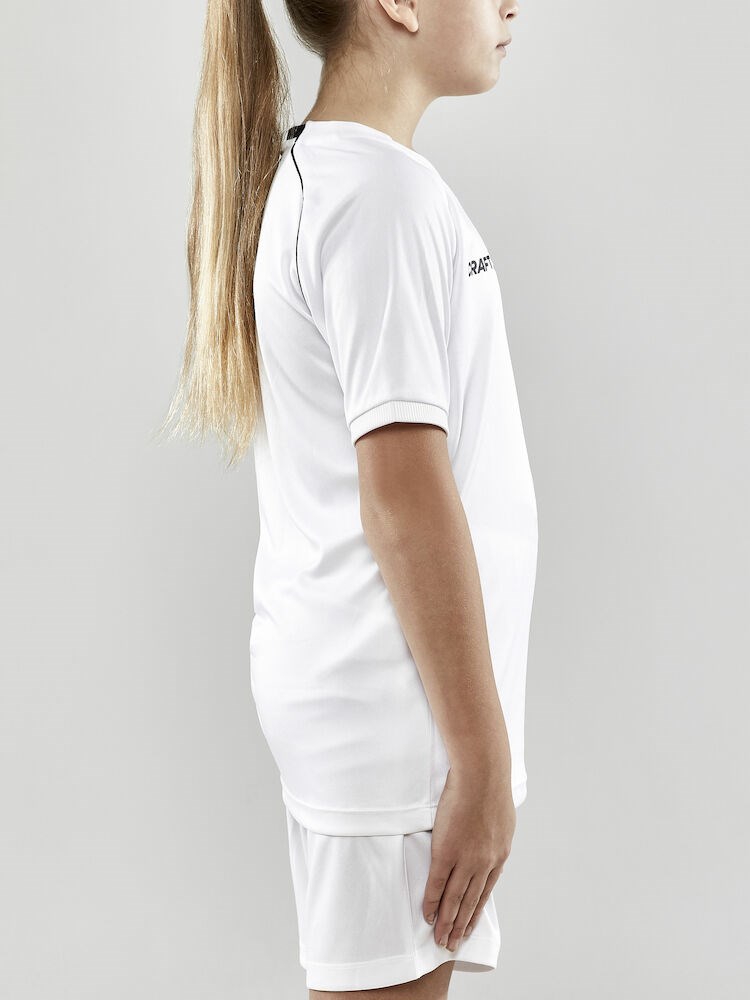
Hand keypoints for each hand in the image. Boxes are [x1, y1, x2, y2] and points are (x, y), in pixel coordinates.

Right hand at [422, 763, 515, 950]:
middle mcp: (484, 863)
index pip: (485, 892)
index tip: (467, 927)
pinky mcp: (446, 851)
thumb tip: (491, 840)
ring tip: (440, 940)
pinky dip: (432, 902)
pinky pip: (438, 884)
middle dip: (460, 926)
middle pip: (470, 902)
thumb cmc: (491, 787)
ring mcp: (465, 859)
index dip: (475, 912)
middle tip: (451, 945)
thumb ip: (494, 835)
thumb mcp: (502, 818)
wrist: (481, 775)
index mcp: (499, 855)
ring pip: (455, 899)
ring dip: (447, 922)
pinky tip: (428, 915)